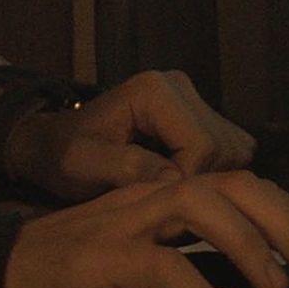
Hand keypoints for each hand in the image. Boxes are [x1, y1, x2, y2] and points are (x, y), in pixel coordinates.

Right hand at [0, 170, 288, 287]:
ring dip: (250, 244)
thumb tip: (266, 277)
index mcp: (171, 196)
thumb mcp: (147, 260)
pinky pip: (161, 267)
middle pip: (238, 186)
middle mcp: (153, 196)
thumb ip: (195, 257)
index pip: (251, 190)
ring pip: (200, 205)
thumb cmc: (78, 275)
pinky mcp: (99, 256)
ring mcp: (125, 220)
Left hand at [5, 70, 256, 202]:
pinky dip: (213, 172)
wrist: (54, 144)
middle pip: (224, 146)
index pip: (202, 145)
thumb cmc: (63, 156)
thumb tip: (174, 179)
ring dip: (210, 178)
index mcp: (154, 91)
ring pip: (234, 149)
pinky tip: (181, 184)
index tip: (157, 201)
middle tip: (165, 200)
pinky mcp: (200, 114)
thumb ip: (125, 168)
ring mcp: (193, 98)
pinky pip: (230, 149)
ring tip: (172, 192)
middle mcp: (180, 86)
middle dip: (201, 181)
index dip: (188, 181)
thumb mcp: (82, 165)